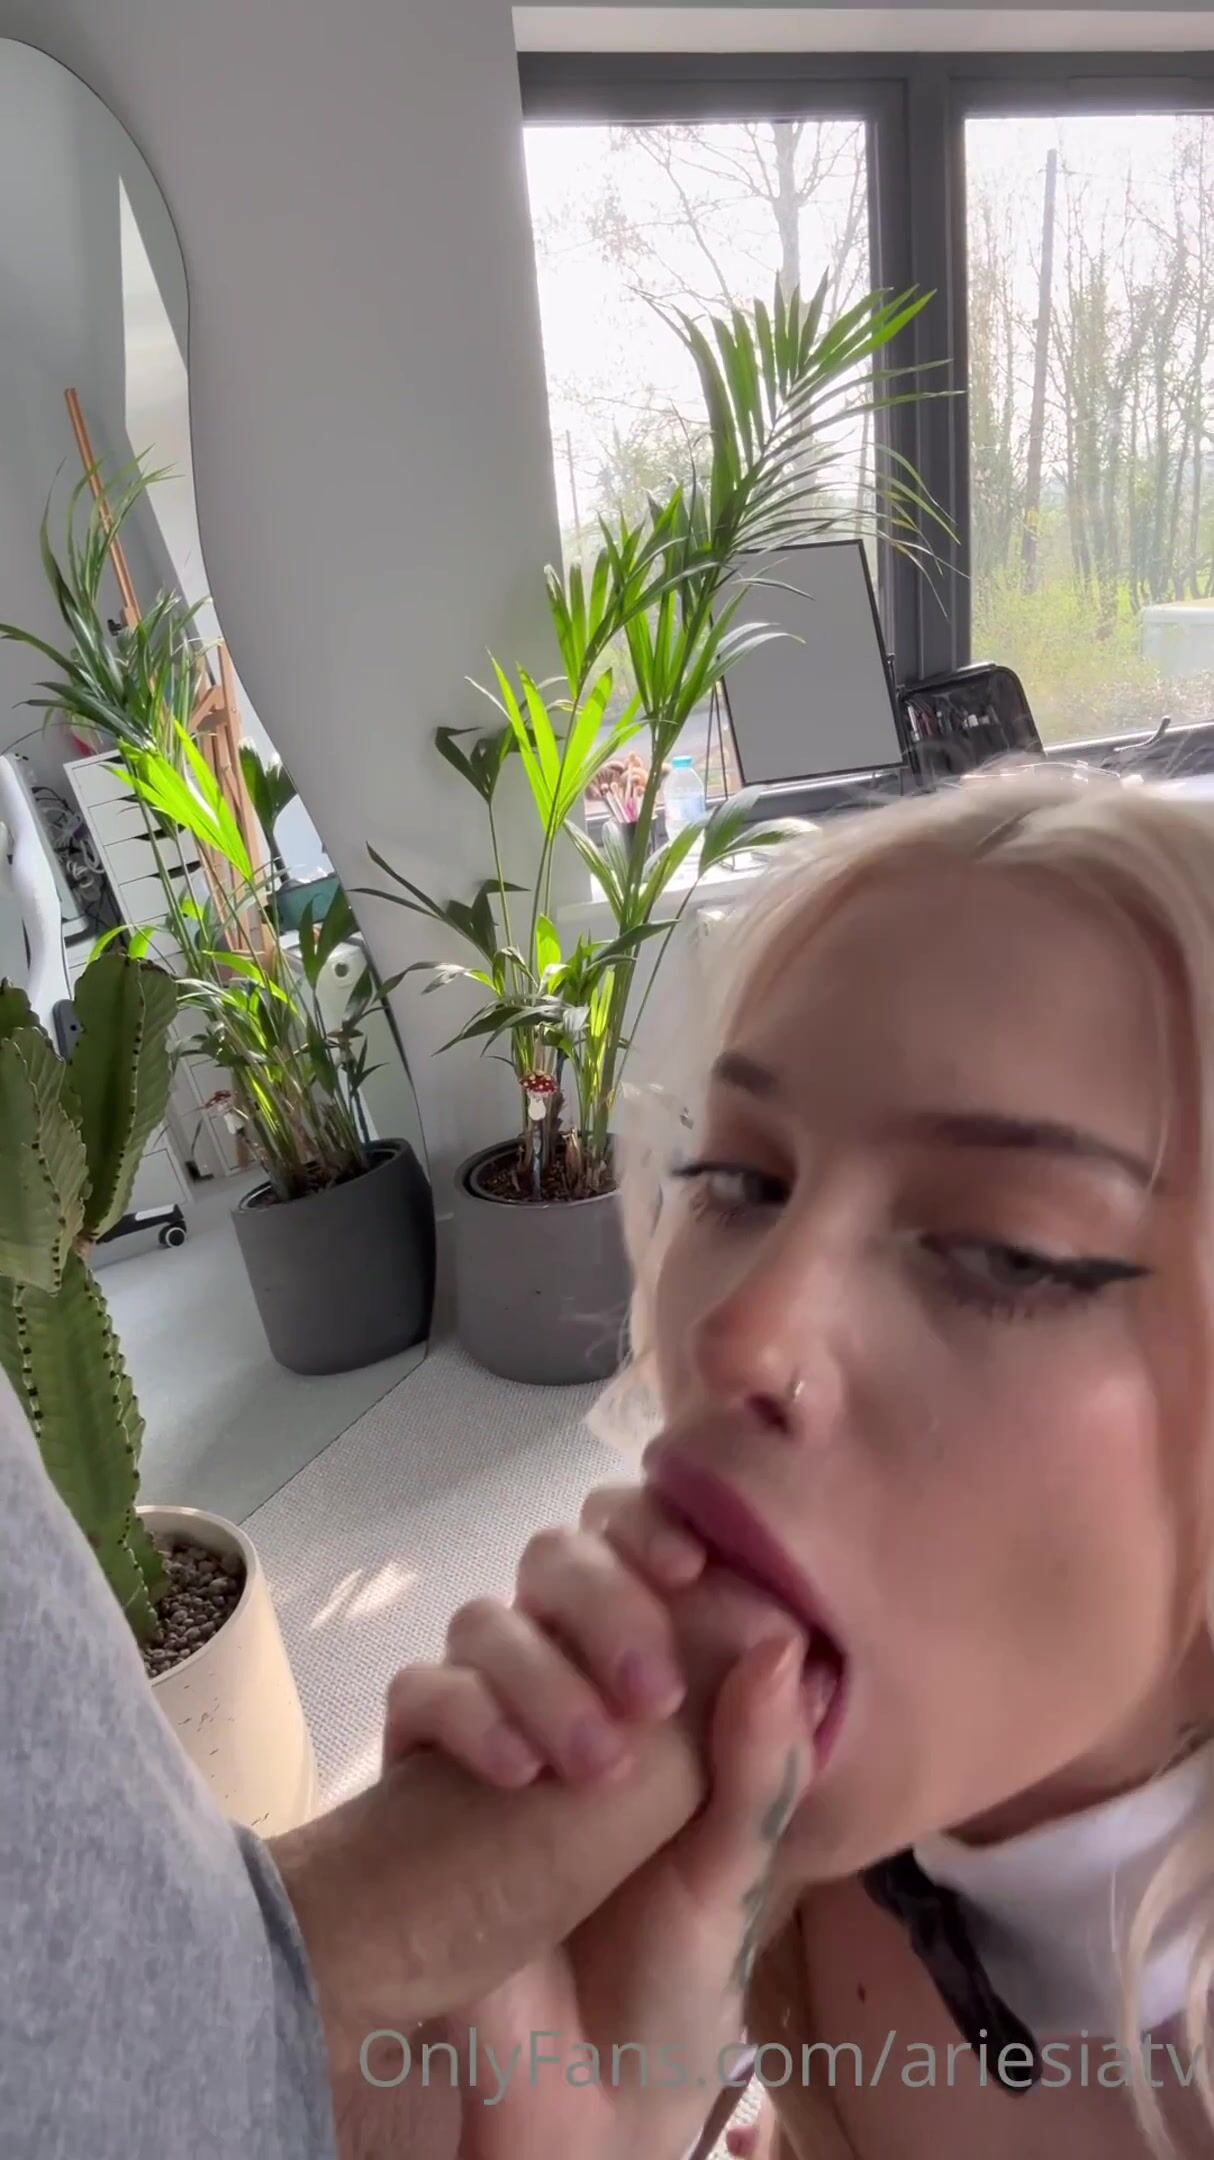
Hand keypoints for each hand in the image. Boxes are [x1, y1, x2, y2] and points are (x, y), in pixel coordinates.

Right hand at [379, 1486, 816, 2159]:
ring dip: (544, 1669)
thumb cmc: (676, 1974)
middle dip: (607, 1600)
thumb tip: (777, 1641)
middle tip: (654, 1689)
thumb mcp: (736, 1875)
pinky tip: (518, 1773)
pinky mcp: (428, 1775)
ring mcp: (497, 1719)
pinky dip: (467, 1713)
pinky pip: (422, 1695)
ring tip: (598, 1765)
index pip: (646, 1552)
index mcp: (660, 1680)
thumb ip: (759, 1766)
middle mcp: (574, 1678)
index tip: (689, 1563)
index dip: (657, 1527)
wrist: (584, 2089)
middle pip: (561, 1560)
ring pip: (489, 1620)